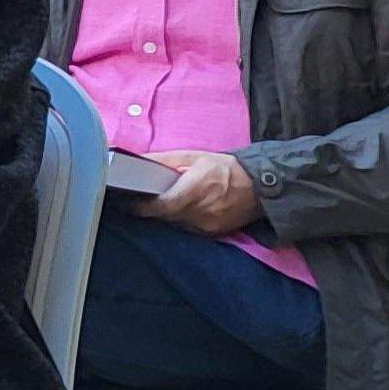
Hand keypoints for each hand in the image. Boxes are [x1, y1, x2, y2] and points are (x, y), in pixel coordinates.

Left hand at [133, 148, 263, 235]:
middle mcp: (202, 210)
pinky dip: (181, 220)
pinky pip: (188, 228)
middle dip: (152, 209)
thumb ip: (165, 160)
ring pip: (175, 223)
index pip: (162, 205)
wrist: (260, 187)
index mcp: (196, 189)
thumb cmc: (225, 168)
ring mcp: (208, 224)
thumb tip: (139, 161)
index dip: (142, 206)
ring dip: (166, 215)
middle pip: (165, 215)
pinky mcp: (213, 233)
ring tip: (161, 203)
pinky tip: (181, 209)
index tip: (128, 202)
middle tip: (140, 200)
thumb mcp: (194, 156)